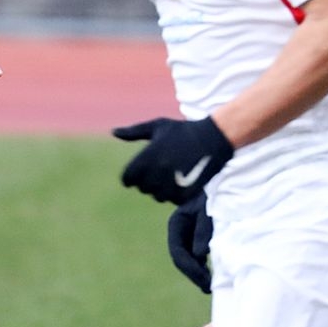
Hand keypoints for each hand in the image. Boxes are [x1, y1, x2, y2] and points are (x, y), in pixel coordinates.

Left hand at [114, 116, 234, 204]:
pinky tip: (183, 180)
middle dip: (149, 181)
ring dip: (163, 189)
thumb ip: (134, 132)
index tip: (140, 172)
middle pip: (143, 188)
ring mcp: (172, 182)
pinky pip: (173, 200)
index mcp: (146, 156)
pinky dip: (176, 194)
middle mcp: (157, 171)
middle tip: (163, 169)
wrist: (214, 137)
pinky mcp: (186, 191)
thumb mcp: (158, 126)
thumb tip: (113, 132)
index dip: (132, 176)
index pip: (127, 178)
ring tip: (174, 174)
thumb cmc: (183, 130)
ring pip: (158, 196)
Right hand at [166, 197, 214, 293]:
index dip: (190, 269)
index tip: (205, 282)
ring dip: (200, 272)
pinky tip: (216, 272)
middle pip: (182, 258)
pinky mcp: (203, 235)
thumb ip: (204, 230)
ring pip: (191, 258)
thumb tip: (199, 254)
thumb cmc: (220, 193)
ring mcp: (191, 233)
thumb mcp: (210, 209)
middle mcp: (181, 230)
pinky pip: (200, 255)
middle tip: (208, 288)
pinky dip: (207, 264)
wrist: (231, 181)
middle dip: (195, 274)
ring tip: (212, 284)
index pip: (178, 252)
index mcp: (177, 222)